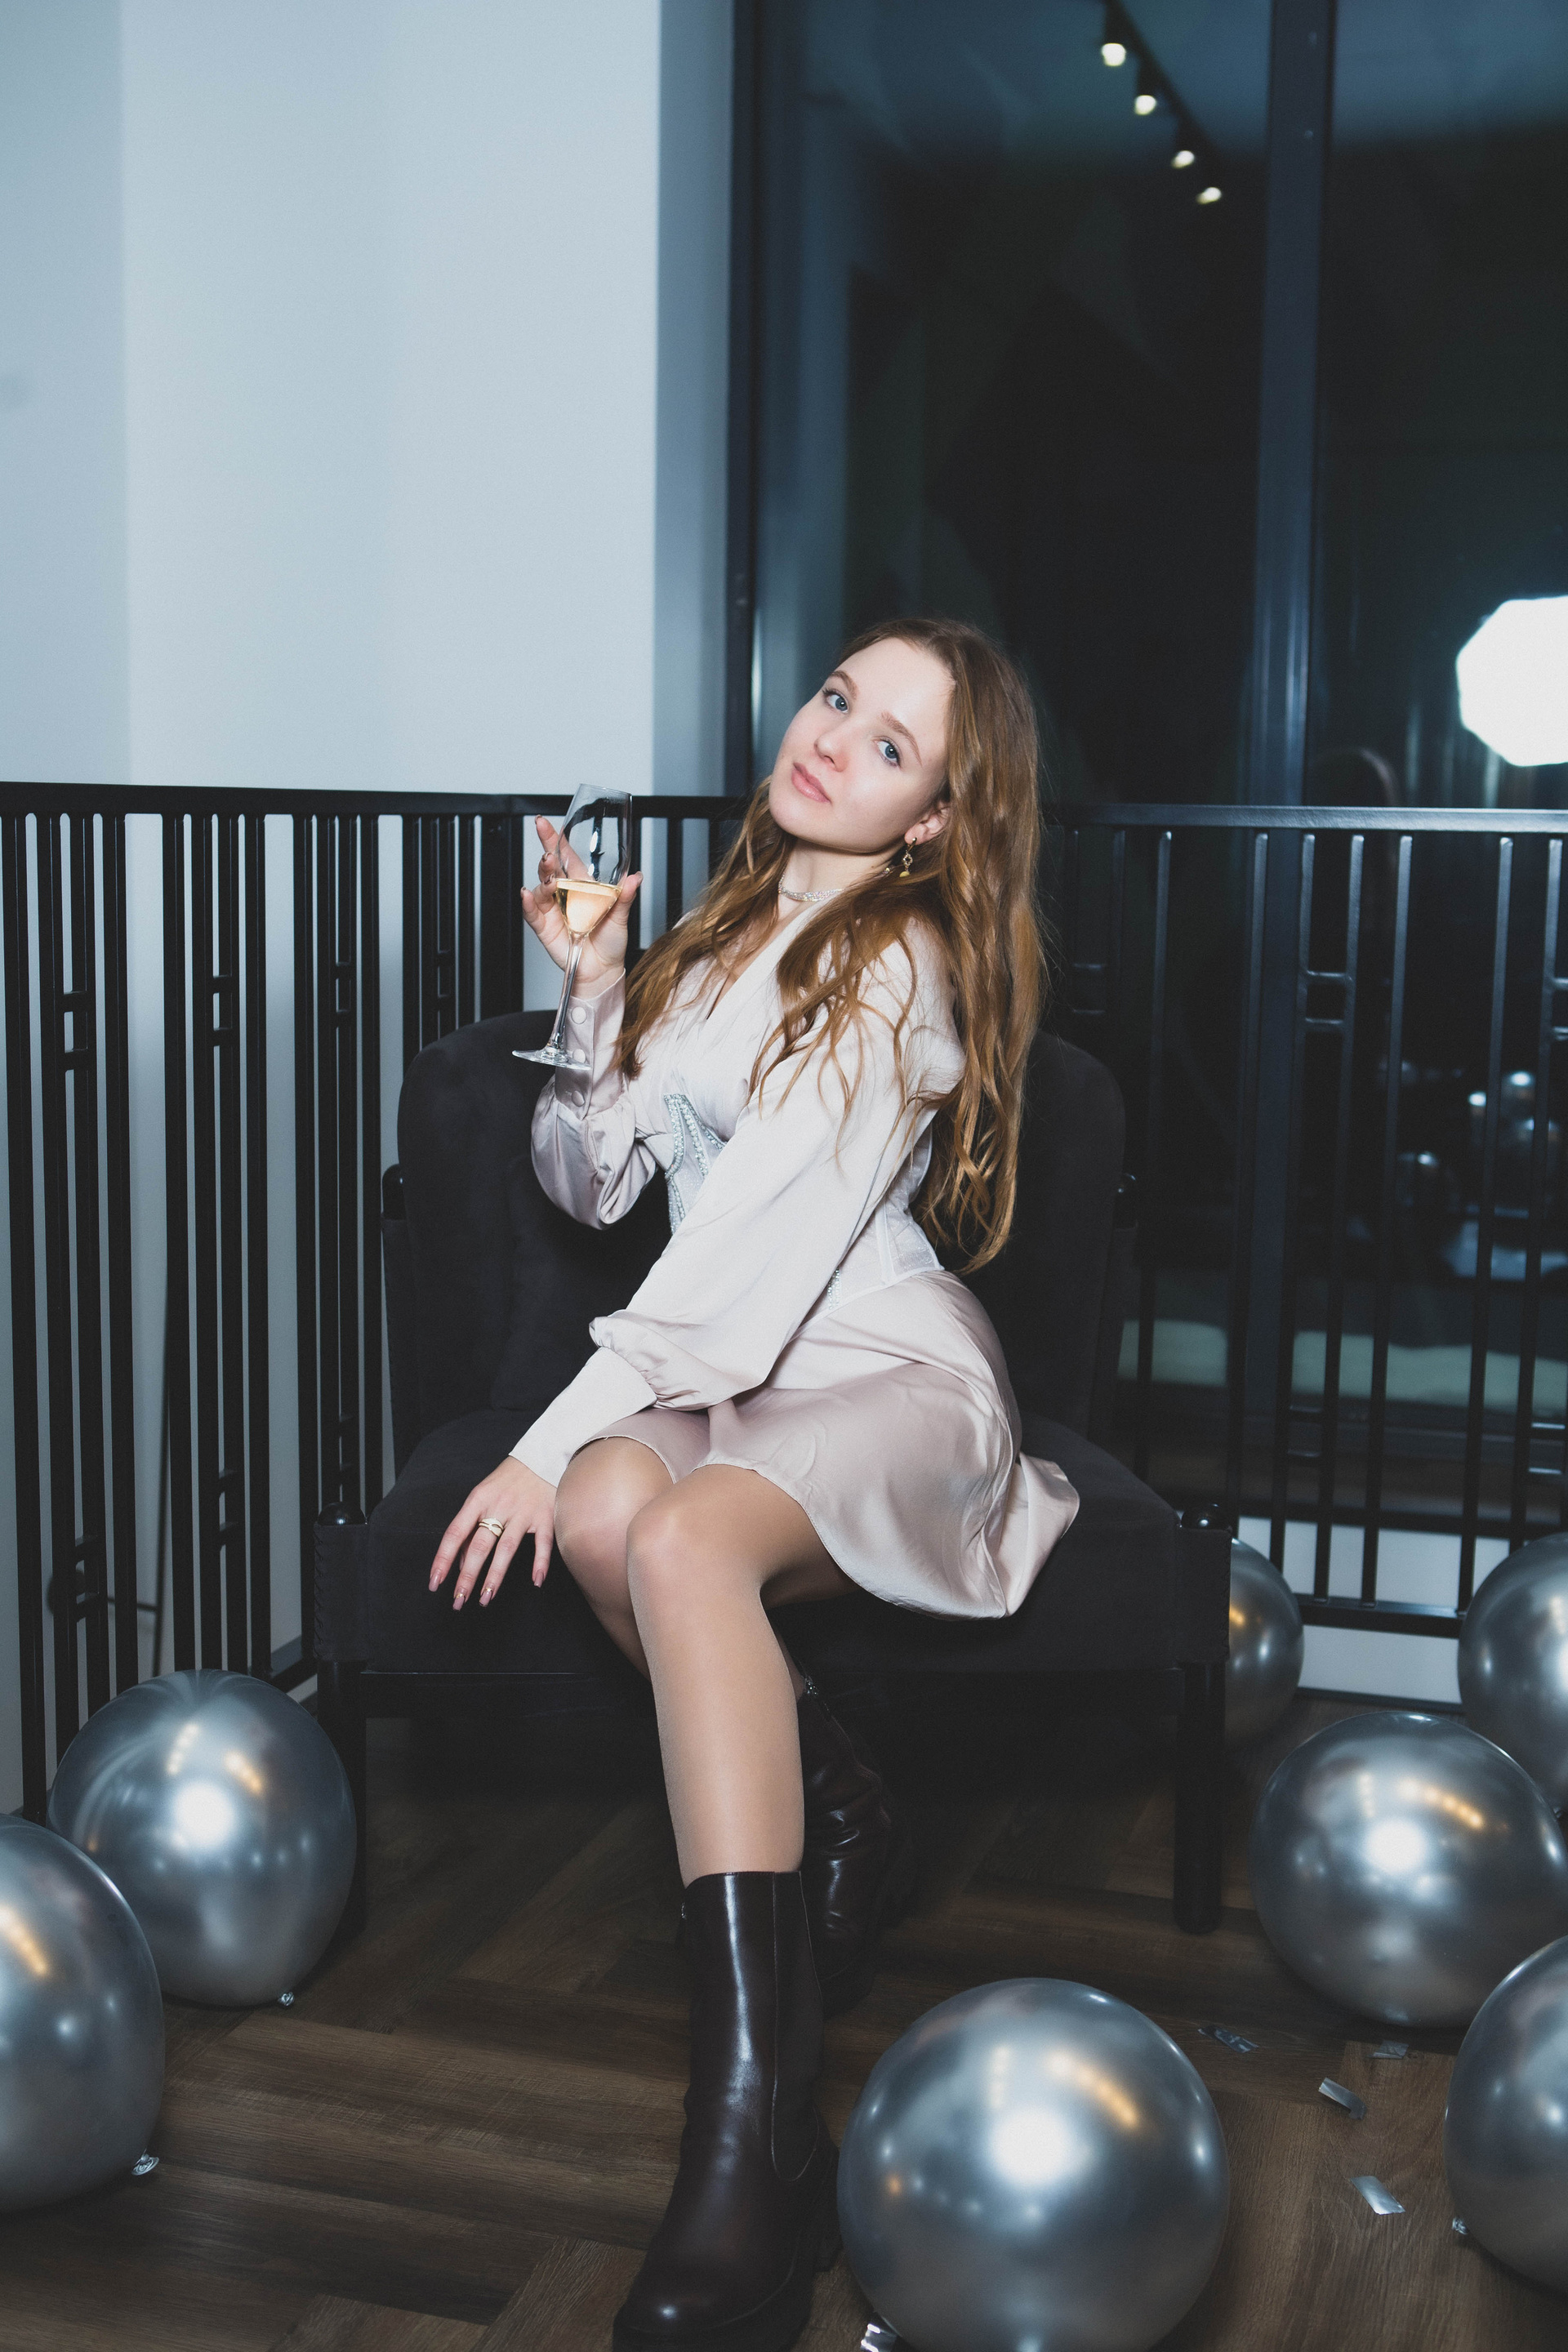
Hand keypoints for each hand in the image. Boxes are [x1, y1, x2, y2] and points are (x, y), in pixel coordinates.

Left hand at [429, 1456, 557, 1609]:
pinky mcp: (546, 1516)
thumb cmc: (508, 1479)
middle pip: (479, 1546)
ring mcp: (523, 1512)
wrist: (543, 1455)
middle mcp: (499, 1507)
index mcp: (478, 1500)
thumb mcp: (483, 1494)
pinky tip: (535, 1581)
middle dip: (467, 1576)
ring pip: (506, 1549)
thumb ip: (471, 1524)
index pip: (455, 1533)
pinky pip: (543, 1544)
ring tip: (485, 1597)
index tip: (435, 1582)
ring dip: (495, 1576)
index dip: (443, 1559)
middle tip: (459, 1600)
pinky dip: (540, 1563)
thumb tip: (458, 1560)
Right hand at [520, 815, 640, 989]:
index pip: (567, 857)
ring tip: (550, 878)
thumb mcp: (622, 917)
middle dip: (546, 854)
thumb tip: (635, 877)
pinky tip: (527, 894)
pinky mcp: (544, 926)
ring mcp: (553, 909)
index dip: (555, 840)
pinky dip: (528, 903)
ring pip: (540, 887)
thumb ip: (625, 897)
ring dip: (543, 879)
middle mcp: (565, 894)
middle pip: (549, 868)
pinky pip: (532, 912)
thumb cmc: (611, 942)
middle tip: (549, 852)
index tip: (545, 823)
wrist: (603, 971)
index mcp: (583, 886)